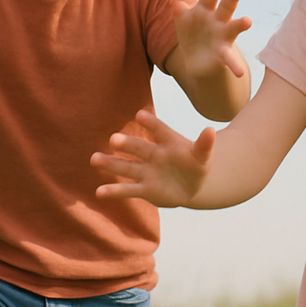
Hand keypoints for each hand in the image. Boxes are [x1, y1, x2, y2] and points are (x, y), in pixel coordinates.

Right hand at [91, 109, 214, 207]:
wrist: (192, 185)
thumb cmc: (196, 165)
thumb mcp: (203, 156)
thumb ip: (204, 144)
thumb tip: (211, 130)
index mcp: (169, 142)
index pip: (159, 130)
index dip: (151, 123)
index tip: (140, 114)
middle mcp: (154, 155)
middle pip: (139, 149)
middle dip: (127, 144)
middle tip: (113, 139)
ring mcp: (147, 172)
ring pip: (127, 167)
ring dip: (111, 163)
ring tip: (95, 159)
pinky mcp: (144, 190)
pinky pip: (128, 190)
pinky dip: (113, 191)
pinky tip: (99, 192)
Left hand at [173, 0, 251, 79]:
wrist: (197, 59)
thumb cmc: (191, 33)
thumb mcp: (183, 22)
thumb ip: (180, 13)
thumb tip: (178, 4)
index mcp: (206, 9)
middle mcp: (218, 20)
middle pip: (226, 6)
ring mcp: (223, 36)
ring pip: (234, 27)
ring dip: (241, 24)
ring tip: (247, 21)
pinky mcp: (223, 53)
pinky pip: (230, 59)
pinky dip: (235, 66)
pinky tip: (239, 73)